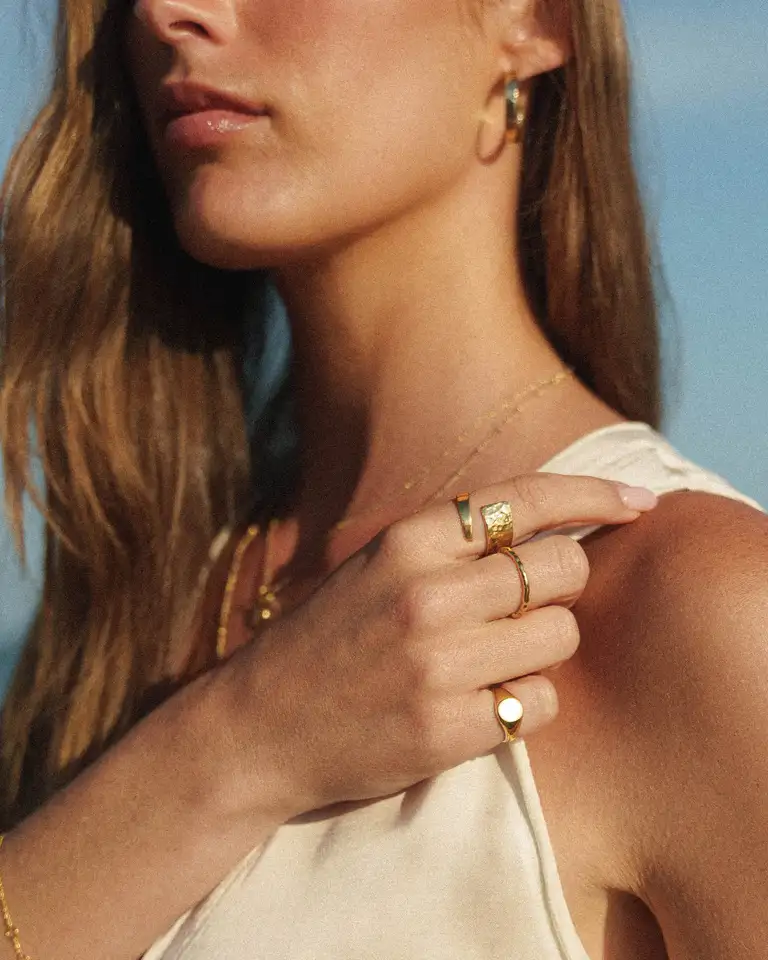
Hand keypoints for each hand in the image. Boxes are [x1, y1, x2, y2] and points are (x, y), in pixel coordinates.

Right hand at [222, 474, 656, 820]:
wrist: (258, 728)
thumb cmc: (326, 641)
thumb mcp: (376, 568)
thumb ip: (452, 546)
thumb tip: (550, 526)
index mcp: (408, 542)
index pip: (525, 498)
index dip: (595, 492)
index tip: (641, 500)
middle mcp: (428, 594)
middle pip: (562, 566)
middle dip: (562, 583)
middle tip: (530, 604)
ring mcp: (439, 664)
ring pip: (561, 634)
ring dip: (544, 646)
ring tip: (495, 658)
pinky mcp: (448, 731)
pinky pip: (541, 703)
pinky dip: (527, 702)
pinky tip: (484, 703)